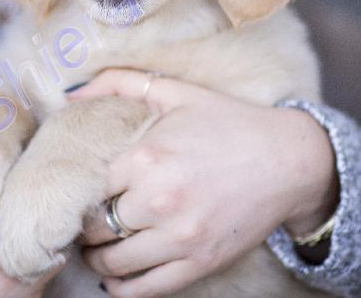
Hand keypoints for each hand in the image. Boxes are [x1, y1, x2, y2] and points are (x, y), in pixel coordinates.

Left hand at [69, 69, 338, 297]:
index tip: (76, 189)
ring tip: (95, 247)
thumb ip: (121, 84)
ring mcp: (181, 237)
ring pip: (114, 261)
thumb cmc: (229, 123)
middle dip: (85, 223)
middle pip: (95, 226)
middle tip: (82, 219)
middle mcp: (159, 200)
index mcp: (147, 157)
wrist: (289, 160)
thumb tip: (72, 93)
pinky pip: (146, 289)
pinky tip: (113, 278)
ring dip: (96, 257)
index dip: (78, 189)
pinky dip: (122, 288)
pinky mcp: (200, 263)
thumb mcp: (176, 93)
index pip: (87, 185)